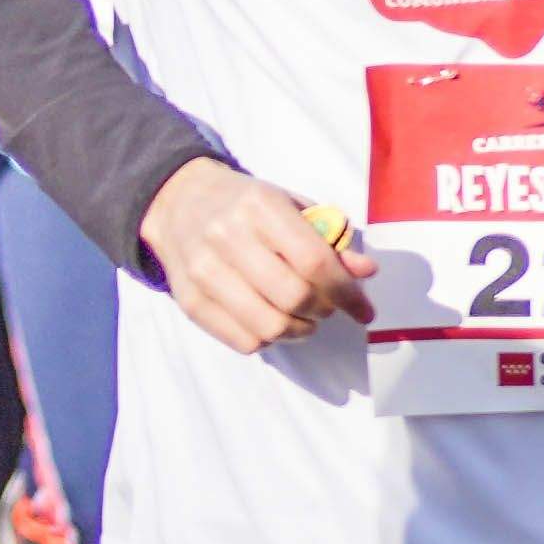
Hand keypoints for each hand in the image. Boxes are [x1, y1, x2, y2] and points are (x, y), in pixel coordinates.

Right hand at [140, 157, 369, 351]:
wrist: (178, 201)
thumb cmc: (246, 205)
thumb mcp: (291, 207)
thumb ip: (330, 240)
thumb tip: (365, 272)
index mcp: (259, 207)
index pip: (314, 262)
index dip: (347, 293)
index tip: (364, 310)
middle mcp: (225, 236)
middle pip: (294, 298)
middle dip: (324, 310)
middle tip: (327, 306)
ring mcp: (202, 271)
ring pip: (269, 327)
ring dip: (299, 330)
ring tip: (303, 318)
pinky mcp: (189, 300)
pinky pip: (243, 342)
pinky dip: (268, 340)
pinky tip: (270, 319)